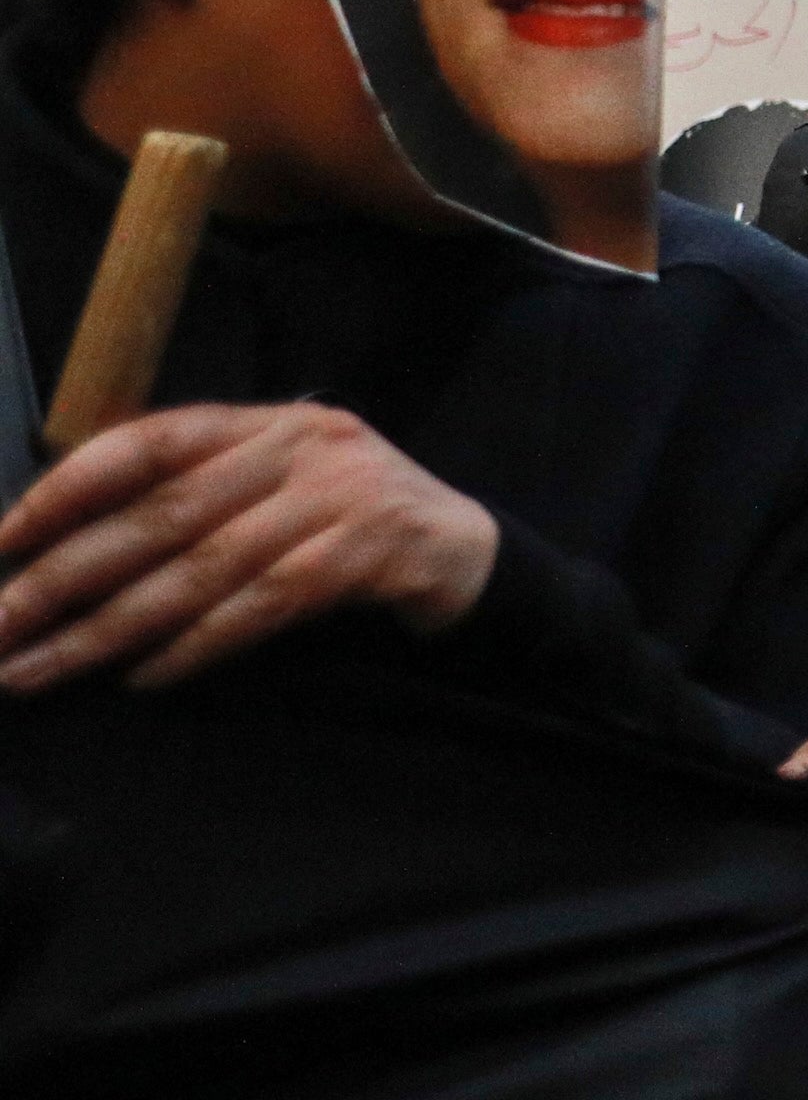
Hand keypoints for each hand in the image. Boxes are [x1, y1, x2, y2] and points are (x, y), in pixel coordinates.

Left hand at [0, 403, 497, 692]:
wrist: (469, 555)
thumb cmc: (350, 528)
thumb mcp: (280, 488)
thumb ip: (201, 497)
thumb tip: (65, 546)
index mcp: (268, 422)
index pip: (151, 440)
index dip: (69, 488)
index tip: (1, 541)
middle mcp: (303, 446)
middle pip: (163, 513)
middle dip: (64, 576)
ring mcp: (343, 496)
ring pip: (204, 567)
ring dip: (111, 628)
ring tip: (42, 669)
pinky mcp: (373, 551)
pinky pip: (265, 603)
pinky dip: (199, 644)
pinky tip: (144, 677)